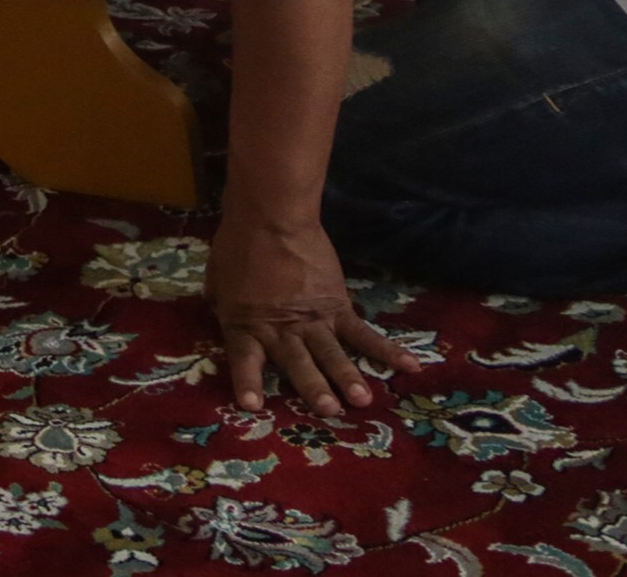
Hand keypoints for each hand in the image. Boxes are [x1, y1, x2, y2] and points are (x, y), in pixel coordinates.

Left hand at [207, 208, 410, 413]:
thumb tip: (218, 311)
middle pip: (298, 364)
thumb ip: (221, 302)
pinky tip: (409, 367)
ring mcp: (313, 320)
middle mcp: (281, 329)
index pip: (245, 361)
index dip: (247, 383)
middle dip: (313, 389)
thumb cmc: (238, 244)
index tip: (252, 406)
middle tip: (328, 410)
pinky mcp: (338, 306)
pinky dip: (386, 350)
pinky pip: (364, 333)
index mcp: (246, 325)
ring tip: (361, 401)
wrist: (271, 216)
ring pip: (332, 354)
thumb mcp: (217, 278)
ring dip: (347, 378)